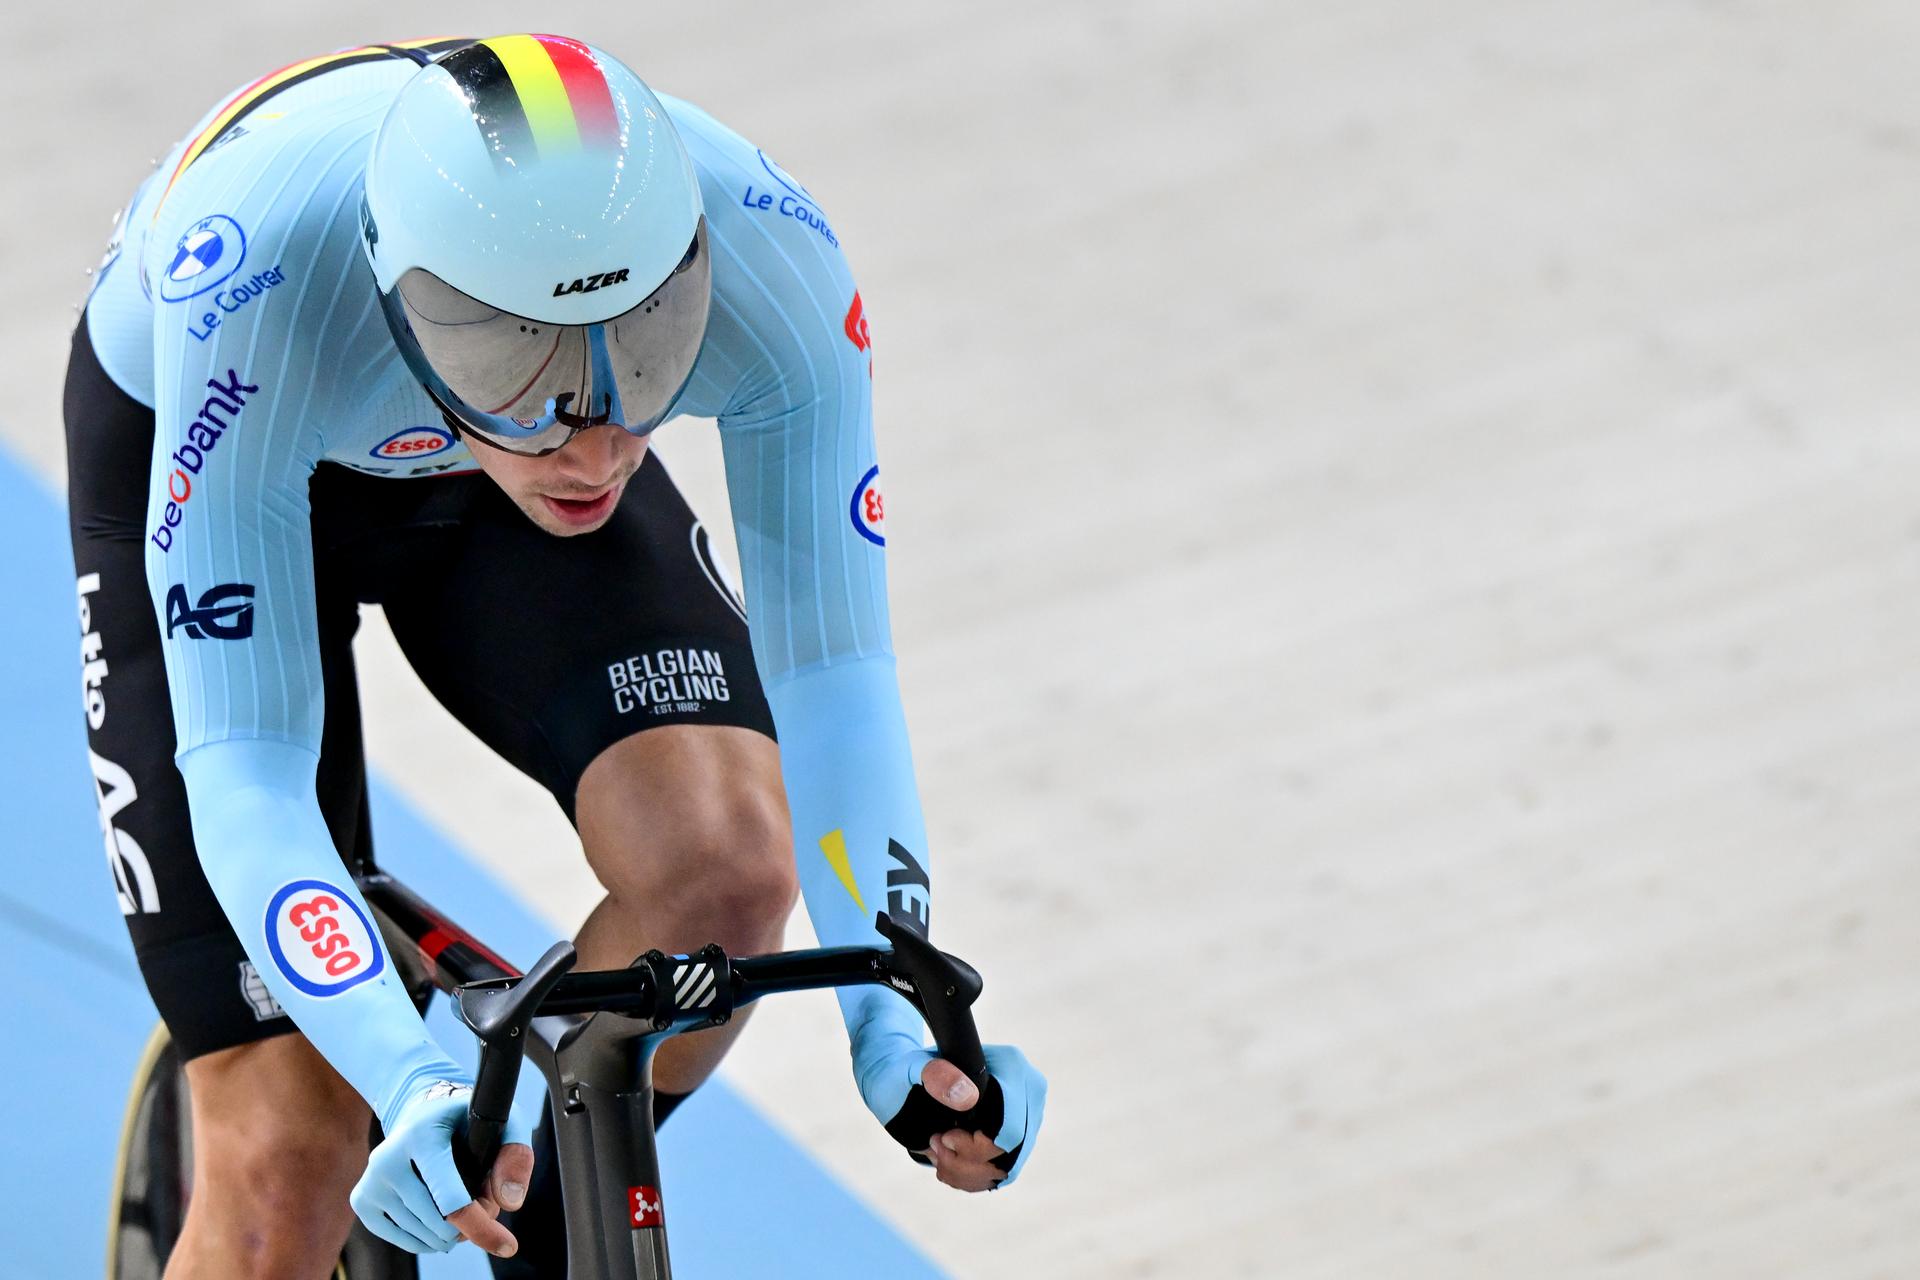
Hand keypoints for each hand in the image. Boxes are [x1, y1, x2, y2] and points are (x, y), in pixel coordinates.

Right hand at [350, 1080, 535, 1256]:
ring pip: (421, 1236)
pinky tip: (440, 1220)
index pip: (449, 1198)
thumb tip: (509, 1203)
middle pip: (438, 1222)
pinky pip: (403, 1241)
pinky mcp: (362, 1200)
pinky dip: (428, 1240)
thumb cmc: (465, 1118)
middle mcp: (388, 1158)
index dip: (479, 1226)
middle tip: (483, 1200)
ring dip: (451, 1233)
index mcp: (422, 1136)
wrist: (421, 1110)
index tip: (507, 1245)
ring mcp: (371, 1181)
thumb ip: (515, 1154)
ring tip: (462, 1204)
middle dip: (471, 1223)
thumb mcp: (501, 1120)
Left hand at [853, 1037, 1047, 1190]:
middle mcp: (1027, 1092)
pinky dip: (969, 1178)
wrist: (909, 1077)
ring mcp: (1024, 1118)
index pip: (1012, 1128)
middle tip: (934, 1146)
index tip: (943, 1138)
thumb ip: (937, 1075)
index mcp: (1012, 1066)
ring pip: (1007, 1169)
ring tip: (936, 1153)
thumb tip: (968, 1097)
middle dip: (967, 1162)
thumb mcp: (914, 1067)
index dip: (977, 1147)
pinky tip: (946, 1163)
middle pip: (1012, 1152)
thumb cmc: (910, 1068)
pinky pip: (1001, 1174)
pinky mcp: (1014, 1140)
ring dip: (965, 1172)